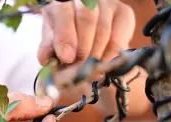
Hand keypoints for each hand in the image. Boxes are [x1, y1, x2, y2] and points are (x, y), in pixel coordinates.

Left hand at [37, 0, 149, 114]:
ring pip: (104, 30)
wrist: (85, 34)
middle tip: (77, 65)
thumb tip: (45, 58)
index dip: (65, 36)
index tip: (66, 58)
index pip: (64, 11)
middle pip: (87, 19)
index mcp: (62, 1)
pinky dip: (108, 56)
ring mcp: (108, 3)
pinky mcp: (124, 14)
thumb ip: (48, 48)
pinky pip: (118, 39)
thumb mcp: (52, 40)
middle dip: (81, 48)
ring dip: (94, 55)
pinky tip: (100, 62)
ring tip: (87, 66)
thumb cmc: (65, 36)